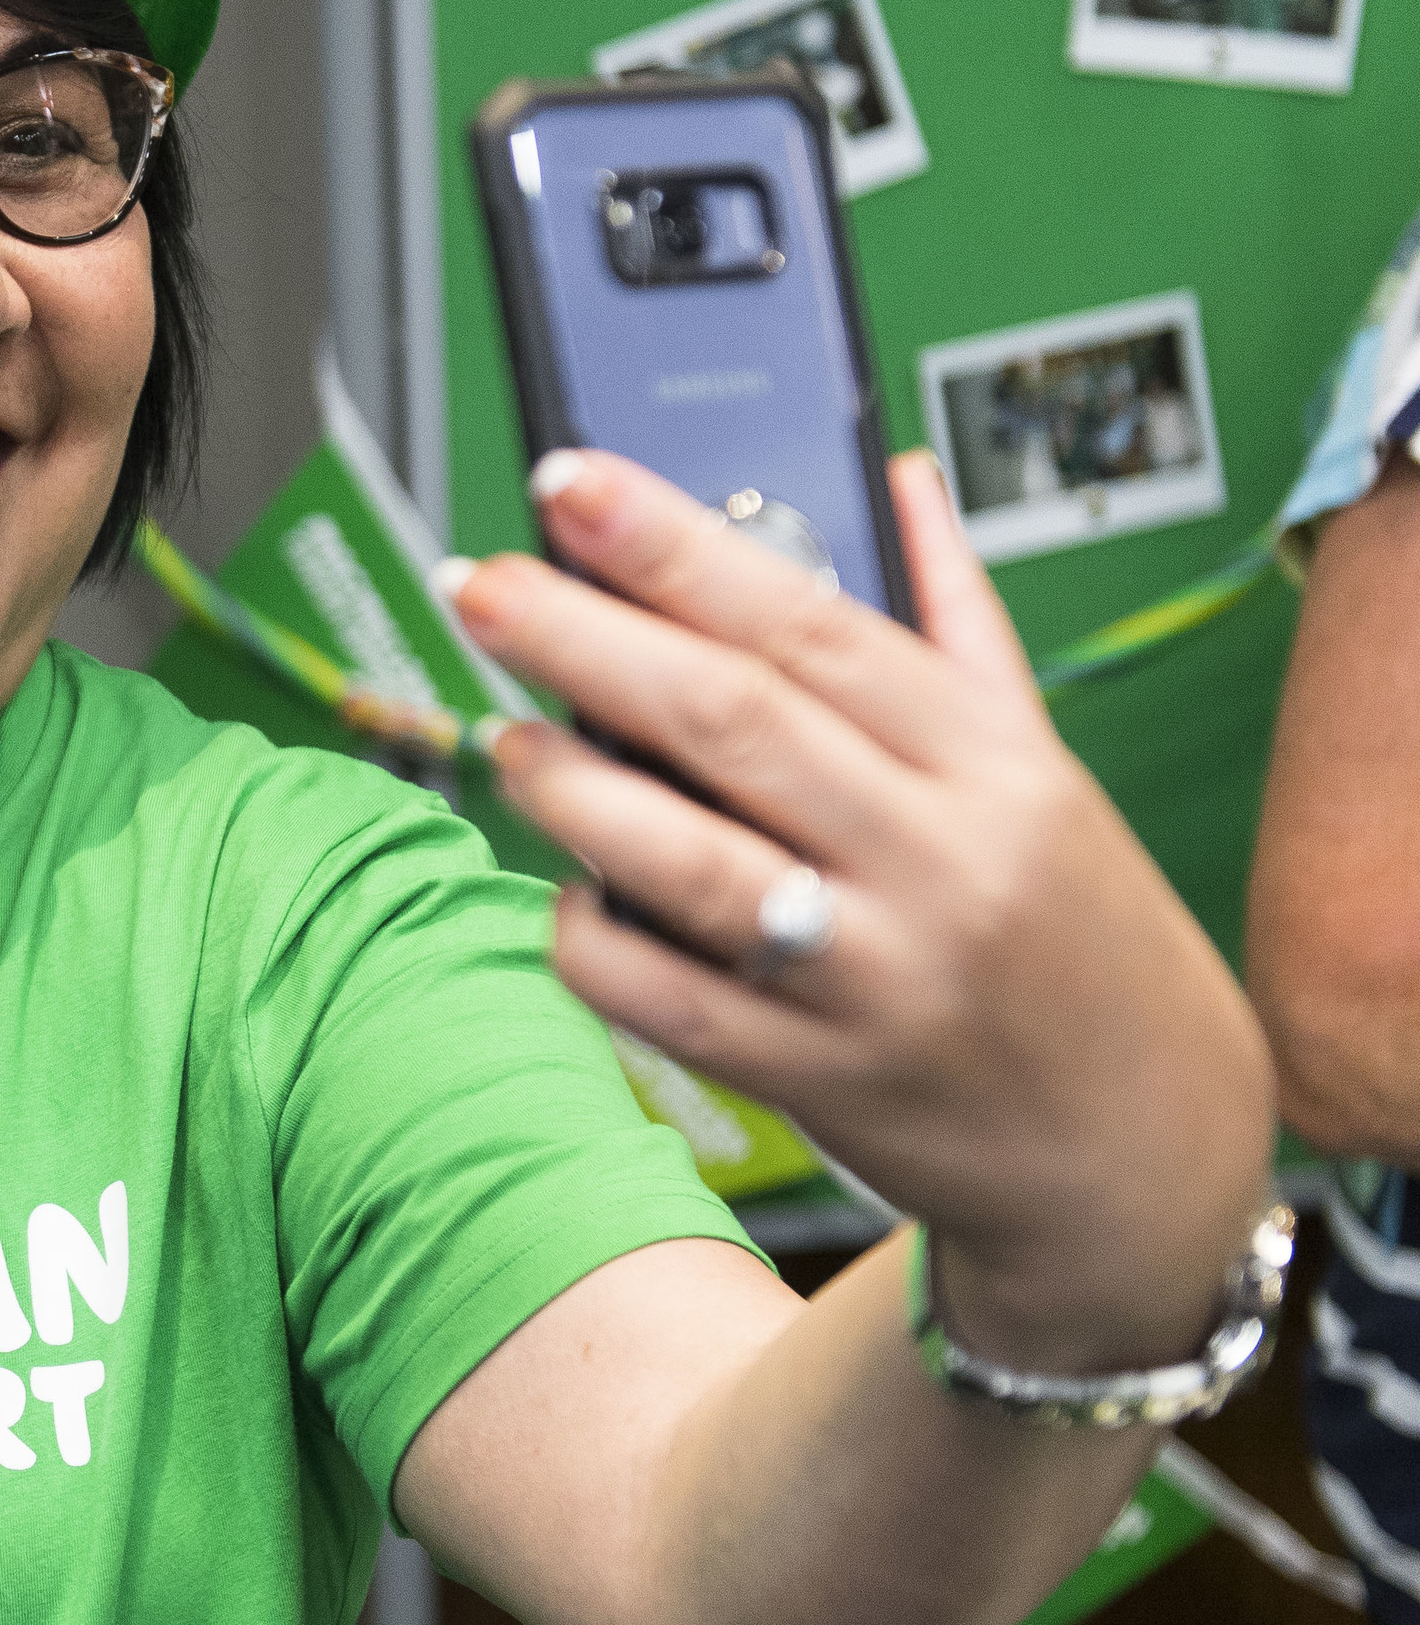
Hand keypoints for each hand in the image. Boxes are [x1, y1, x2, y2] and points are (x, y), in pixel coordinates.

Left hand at [441, 448, 1274, 1370]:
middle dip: (583, 638)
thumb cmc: (1075, 931)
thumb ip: (956, 615)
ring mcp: (880, 975)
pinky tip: (562, 893)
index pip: (806, 623)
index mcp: (988, 758)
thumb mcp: (1043, 763)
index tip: (568, 483)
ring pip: (691, 863)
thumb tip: (897, 477)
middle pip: (731, 722)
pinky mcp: (824, 1078)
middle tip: (479, 583)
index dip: (672, 546)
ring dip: (571, 788)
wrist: (1146, 1147)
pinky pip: (672, 1003)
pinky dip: (596, 942)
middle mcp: (939, 857)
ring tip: (500, 733)